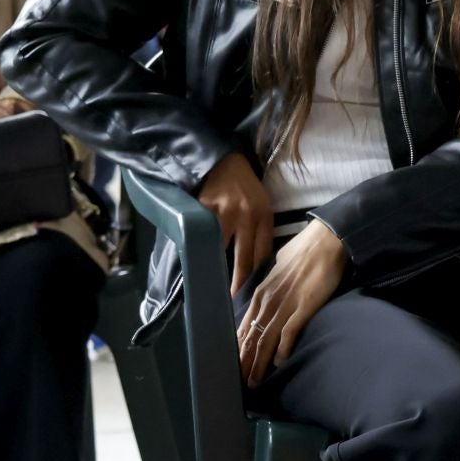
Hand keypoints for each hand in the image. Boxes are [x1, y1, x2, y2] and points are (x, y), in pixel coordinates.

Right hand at [198, 151, 276, 298]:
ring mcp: (224, 212)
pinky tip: (196, 258)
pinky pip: (202, 234)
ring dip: (217, 267)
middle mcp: (247, 216)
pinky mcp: (204, 208)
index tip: (252, 293)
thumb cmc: (244, 185)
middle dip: (238, 281)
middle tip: (233, 300)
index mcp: (264, 216)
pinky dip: (198, 247)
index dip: (255, 276)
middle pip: (243, 258)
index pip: (262, 254)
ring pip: (221, 249)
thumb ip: (259, 229)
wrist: (224, 160)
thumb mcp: (260, 205)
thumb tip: (254, 261)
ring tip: (213, 284)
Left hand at [237, 218, 346, 386]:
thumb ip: (272, 286)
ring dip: (259, 362)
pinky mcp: (304, 306)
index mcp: (262, 292)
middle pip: (252, 336)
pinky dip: (283, 348)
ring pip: (266, 338)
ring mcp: (285, 303)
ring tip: (255, 380)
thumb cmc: (304, 254)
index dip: (240, 346)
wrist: (325, 241)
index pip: (245, 325)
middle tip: (241, 382)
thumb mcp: (279, 270)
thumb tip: (268, 294)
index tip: (235, 364)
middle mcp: (269, 300)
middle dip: (246, 360)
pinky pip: (290, 331)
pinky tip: (280, 362)